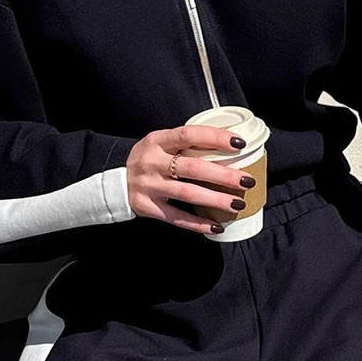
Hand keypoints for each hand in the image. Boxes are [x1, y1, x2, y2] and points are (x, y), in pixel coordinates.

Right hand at [127, 124, 254, 233]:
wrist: (115, 182)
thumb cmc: (148, 160)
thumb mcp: (159, 143)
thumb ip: (185, 143)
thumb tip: (227, 143)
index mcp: (157, 141)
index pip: (189, 134)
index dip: (215, 138)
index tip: (239, 143)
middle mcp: (152, 162)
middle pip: (192, 168)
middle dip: (223, 175)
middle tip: (246, 181)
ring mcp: (149, 186)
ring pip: (187, 194)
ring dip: (215, 200)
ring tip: (237, 203)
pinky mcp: (147, 207)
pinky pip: (176, 217)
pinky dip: (198, 224)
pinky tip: (216, 226)